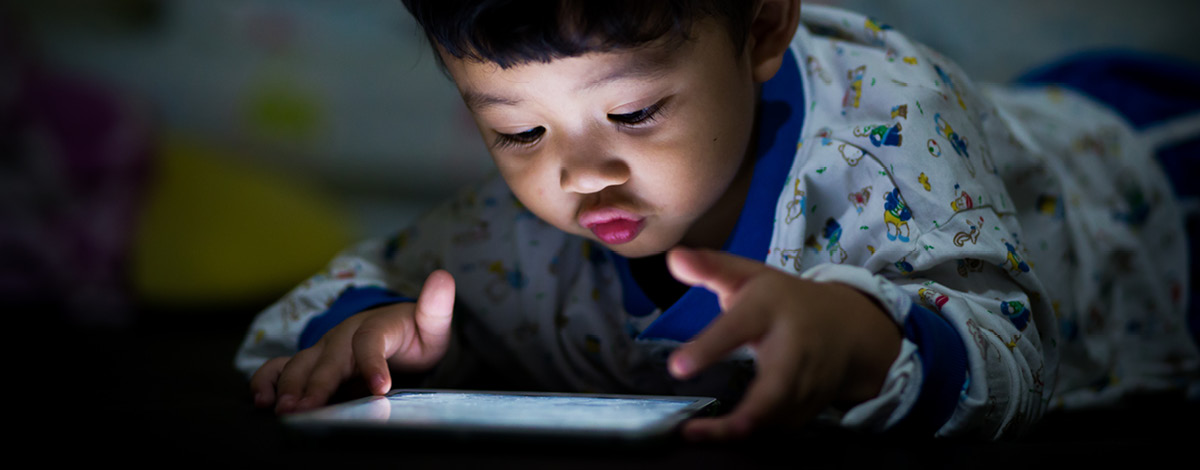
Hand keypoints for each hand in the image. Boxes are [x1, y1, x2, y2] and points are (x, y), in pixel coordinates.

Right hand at [249, 270, 455, 413]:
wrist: (396, 332)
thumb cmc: (413, 333)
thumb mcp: (431, 324)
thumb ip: (435, 307)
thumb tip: (443, 277)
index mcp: (376, 326)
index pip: (371, 341)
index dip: (373, 363)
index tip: (381, 388)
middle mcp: (344, 336)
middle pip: (330, 358)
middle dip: (318, 383)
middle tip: (306, 408)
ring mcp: (324, 349)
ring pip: (302, 363)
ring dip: (290, 385)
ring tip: (283, 409)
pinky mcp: (310, 362)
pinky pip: (282, 366)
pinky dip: (267, 379)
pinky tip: (261, 398)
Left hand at [664, 248, 899, 439]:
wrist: (849, 328)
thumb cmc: (786, 301)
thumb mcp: (750, 276)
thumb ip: (710, 267)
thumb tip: (673, 258)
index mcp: (770, 309)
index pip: (738, 328)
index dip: (709, 348)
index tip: (678, 368)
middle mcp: (793, 349)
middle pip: (773, 389)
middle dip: (742, 416)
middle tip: (696, 431)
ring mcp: (807, 382)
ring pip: (777, 417)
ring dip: (738, 433)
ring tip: (698, 437)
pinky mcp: (810, 406)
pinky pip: (781, 428)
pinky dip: (753, 437)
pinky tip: (723, 437)